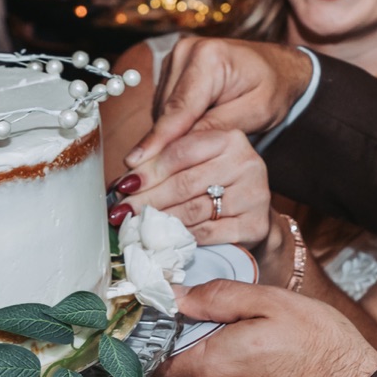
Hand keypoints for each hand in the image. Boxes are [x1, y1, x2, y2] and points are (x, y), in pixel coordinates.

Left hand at [116, 128, 274, 251]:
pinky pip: (207, 233)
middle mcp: (247, 163)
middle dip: (148, 199)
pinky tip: (162, 238)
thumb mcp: (192, 160)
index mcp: (229, 138)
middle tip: (121, 211)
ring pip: (194, 209)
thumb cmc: (213, 181)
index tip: (124, 184)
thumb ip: (161, 157)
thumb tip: (127, 170)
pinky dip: (180, 236)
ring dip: (159, 220)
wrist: (249, 213)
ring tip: (135, 225)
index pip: (181, 152)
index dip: (148, 170)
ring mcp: (254, 195)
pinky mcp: (255, 225)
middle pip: (185, 182)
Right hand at [126, 39, 313, 169]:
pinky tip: (185, 143)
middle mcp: (185, 52)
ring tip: (181, 163)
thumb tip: (180, 151)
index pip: (178, 109)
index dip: (158, 140)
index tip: (137, 164)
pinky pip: (165, 108)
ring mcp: (175, 59)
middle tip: (158, 180)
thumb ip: (218, 128)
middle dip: (166, 145)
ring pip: (162, 112)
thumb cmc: (273, 88)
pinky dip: (174, 127)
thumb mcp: (256, 112)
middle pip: (166, 112)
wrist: (277, 66)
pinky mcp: (171, 71)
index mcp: (209, 57)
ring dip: (170, 137)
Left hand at [158, 280, 376, 376]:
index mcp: (209, 366)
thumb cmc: (319, 344)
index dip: (156, 332)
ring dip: (212, 357)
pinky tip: (260, 357)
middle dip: (189, 341)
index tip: (169, 313)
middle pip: (177, 366)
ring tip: (248, 336)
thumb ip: (217, 296)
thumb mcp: (270, 302)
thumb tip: (175, 294)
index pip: (153, 355)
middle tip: (221, 317)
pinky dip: (230, 374)